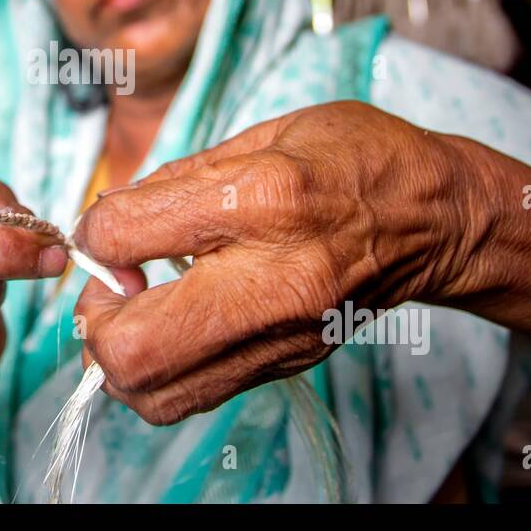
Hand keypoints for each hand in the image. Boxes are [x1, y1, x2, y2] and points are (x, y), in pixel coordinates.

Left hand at [72, 100, 487, 425]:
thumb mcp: (264, 134)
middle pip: (130, 346)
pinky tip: (171, 326)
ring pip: (154, 391)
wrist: (438, 219)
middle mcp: (272, 279)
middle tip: (110, 285)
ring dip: (120, 355)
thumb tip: (107, 220)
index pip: (126, 235)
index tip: (104, 227)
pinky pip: (191, 396)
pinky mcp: (287, 364)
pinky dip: (157, 370)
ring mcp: (282, 334)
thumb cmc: (353, 159)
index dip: (92, 232)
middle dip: (94, 317)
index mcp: (264, 197)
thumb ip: (176, 180)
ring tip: (136, 311)